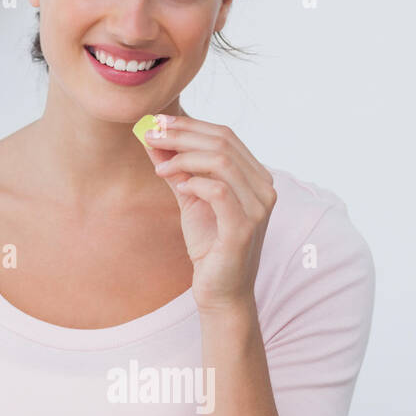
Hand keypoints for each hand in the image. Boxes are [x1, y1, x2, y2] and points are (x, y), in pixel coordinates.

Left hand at [142, 114, 276, 313]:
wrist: (220, 291)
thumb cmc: (209, 246)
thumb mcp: (190, 199)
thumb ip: (178, 169)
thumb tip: (153, 139)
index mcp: (256, 177)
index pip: (225, 136)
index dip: (190, 125)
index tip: (157, 124)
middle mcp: (264, 188)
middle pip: (223, 142)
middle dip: (182, 135)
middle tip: (151, 135)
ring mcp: (259, 208)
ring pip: (221, 161)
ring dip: (184, 157)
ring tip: (160, 166)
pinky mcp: (244, 228)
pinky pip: (218, 190)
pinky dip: (194, 182)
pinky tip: (177, 185)